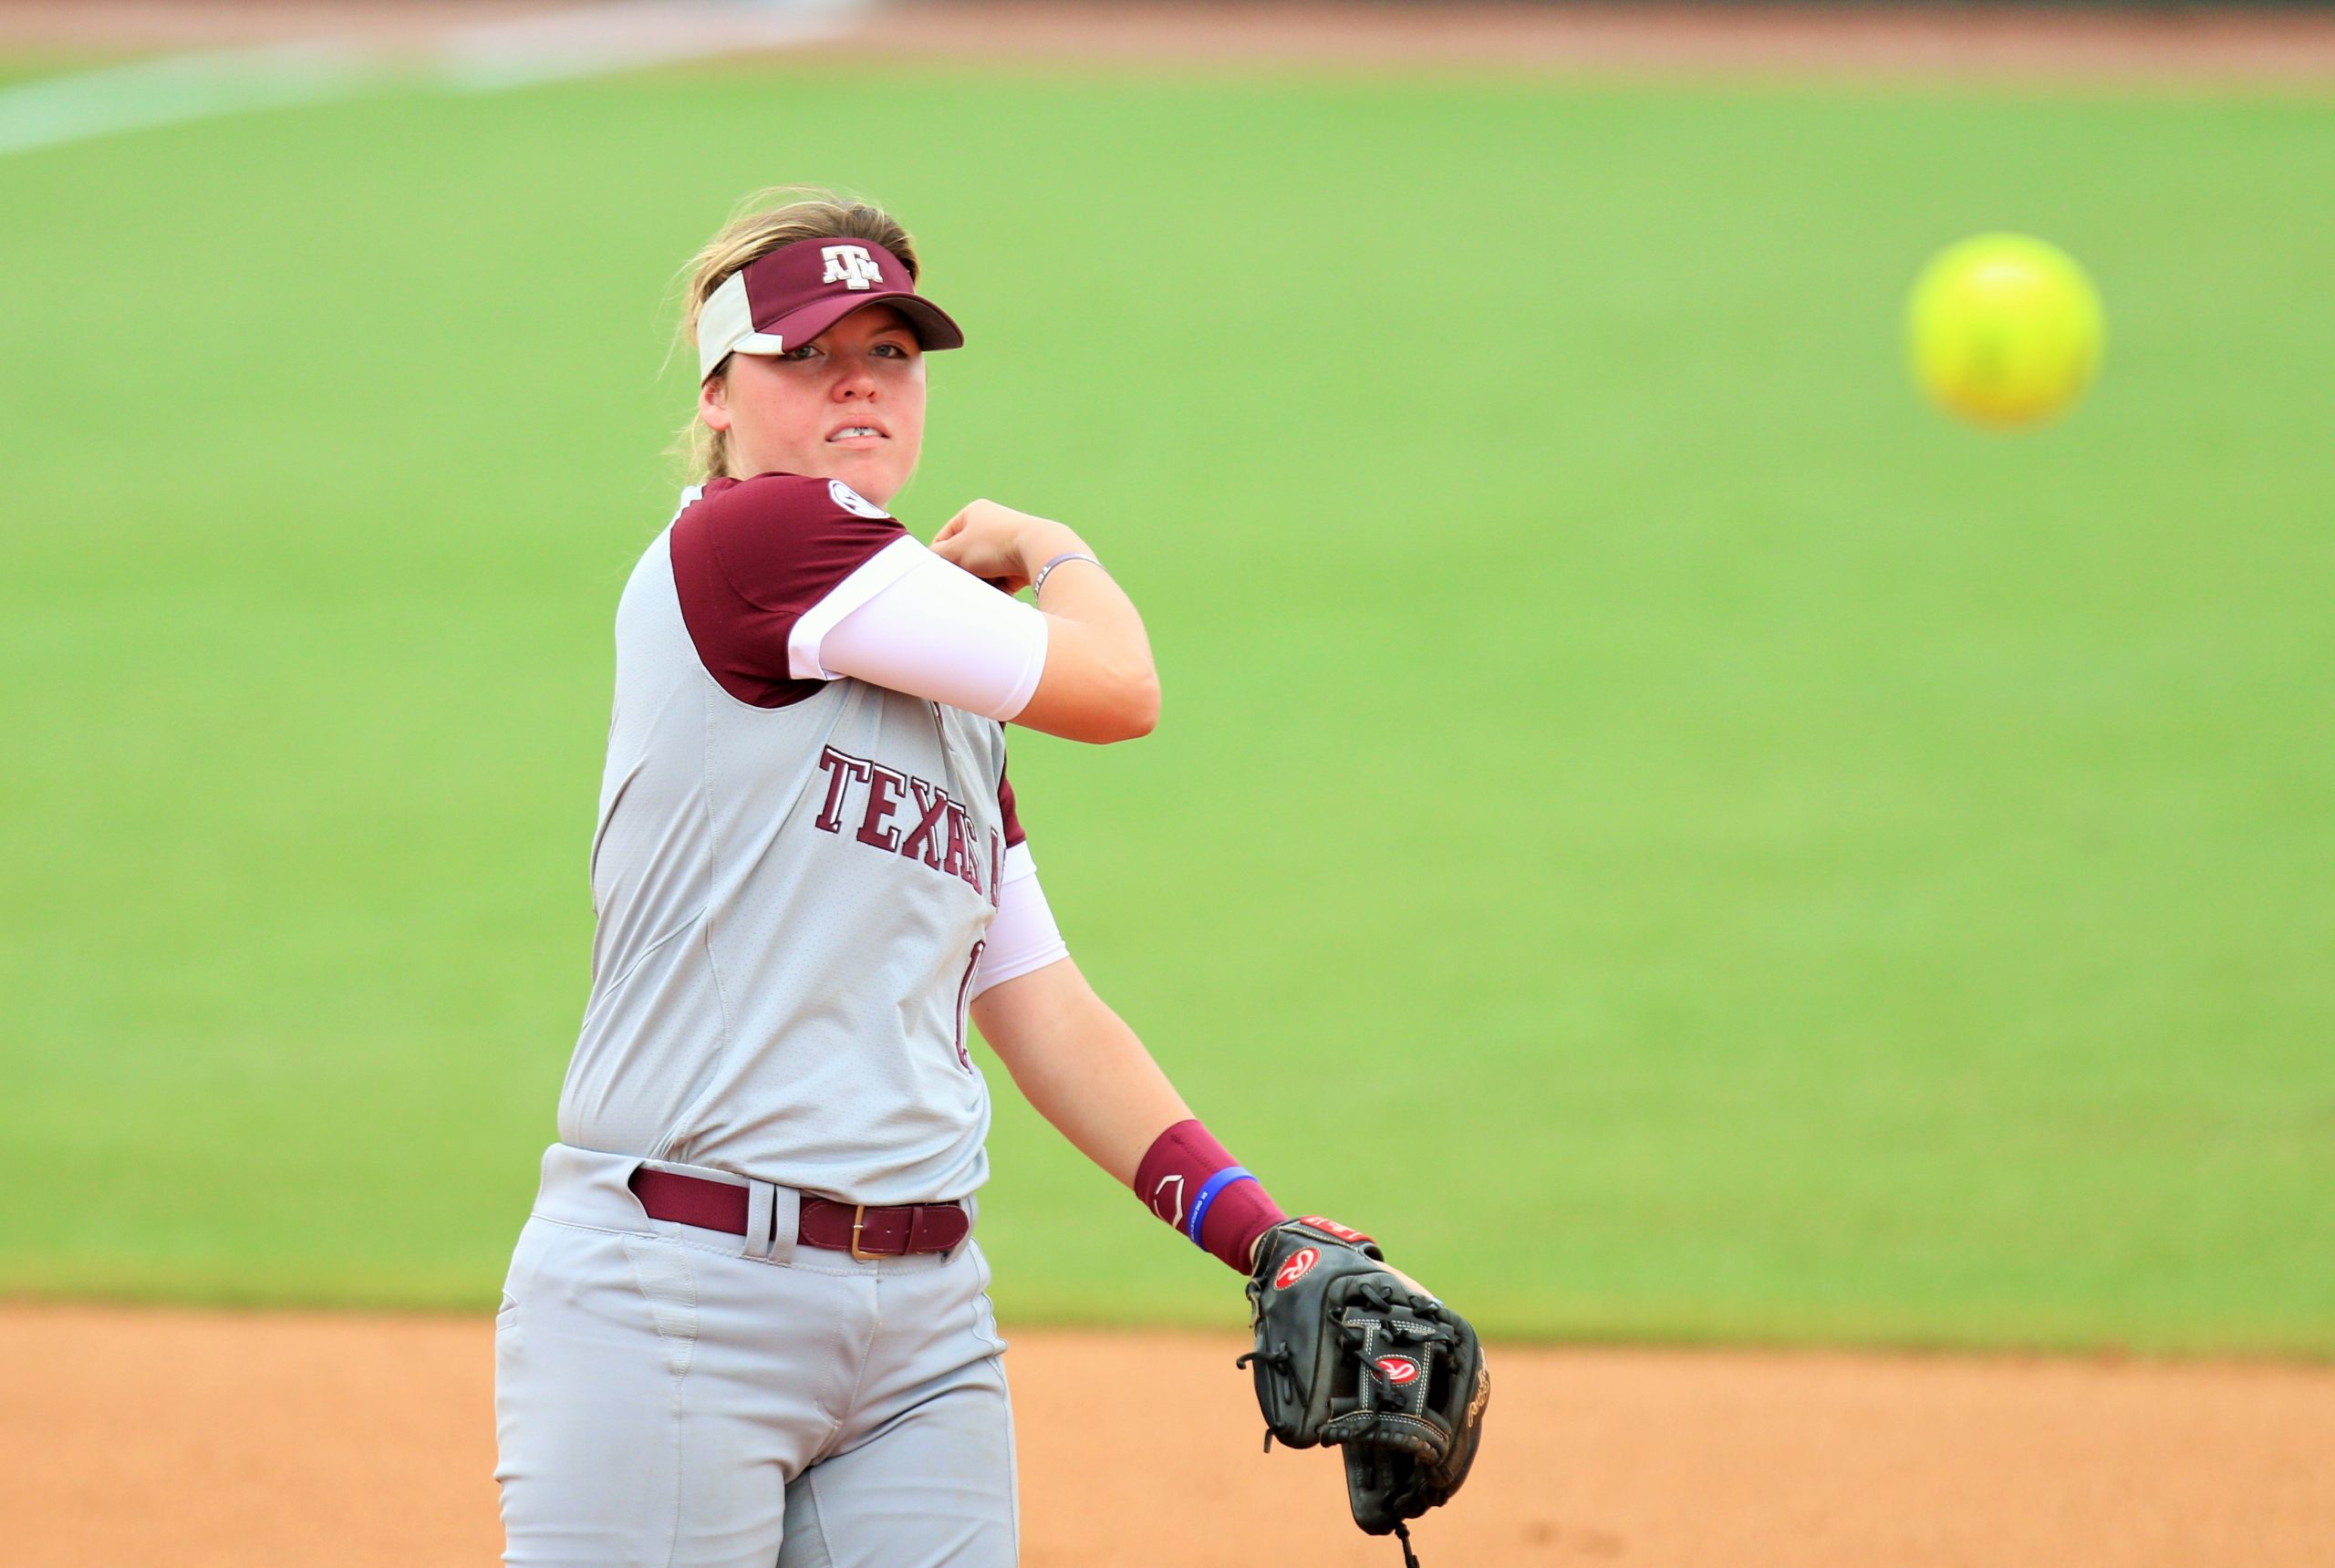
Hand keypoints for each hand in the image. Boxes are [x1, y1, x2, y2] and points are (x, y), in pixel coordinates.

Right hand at [931, 499, 1078, 595]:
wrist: (1040, 551)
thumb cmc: (994, 546)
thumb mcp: (957, 551)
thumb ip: (937, 556)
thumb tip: (925, 562)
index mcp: (974, 513)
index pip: (944, 539)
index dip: (939, 559)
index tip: (939, 575)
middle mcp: (992, 524)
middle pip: (965, 557)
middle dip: (962, 574)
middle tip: (960, 586)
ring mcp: (1008, 543)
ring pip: (983, 571)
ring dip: (979, 583)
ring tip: (982, 590)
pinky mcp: (1021, 563)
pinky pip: (1001, 579)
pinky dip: (996, 589)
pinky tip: (997, 595)